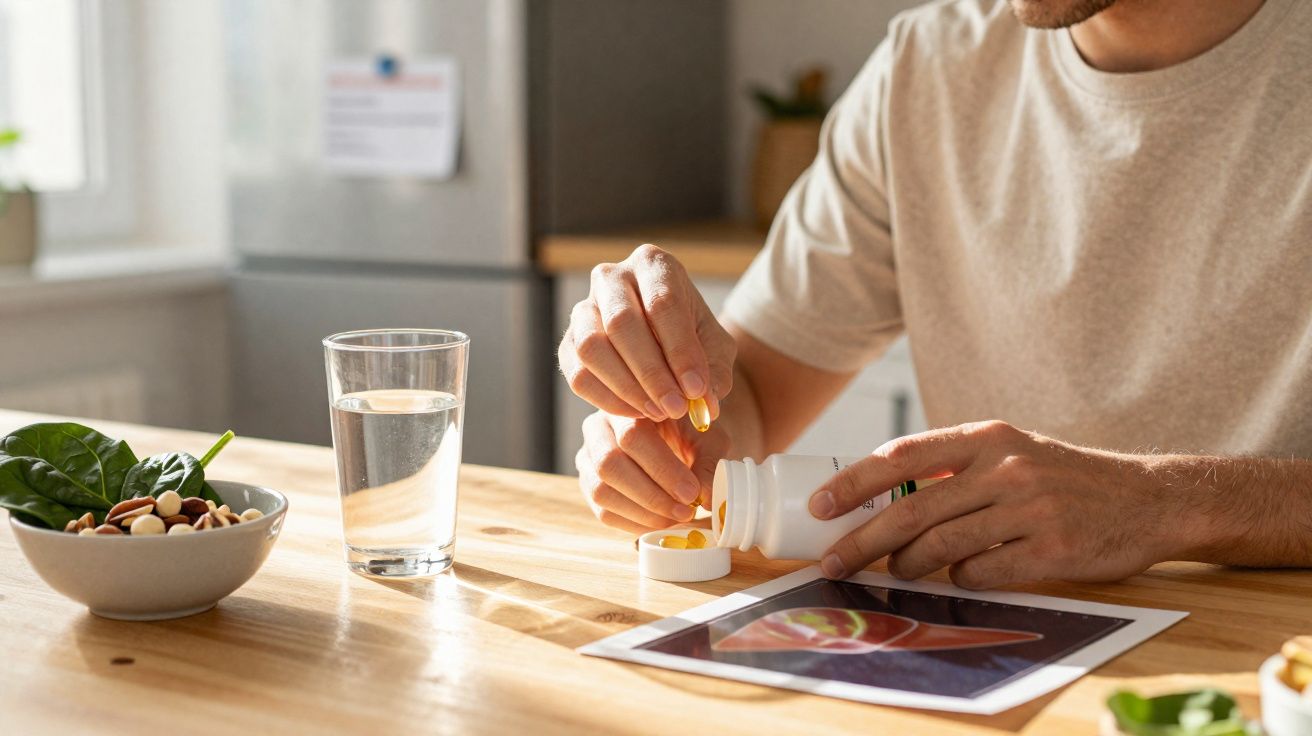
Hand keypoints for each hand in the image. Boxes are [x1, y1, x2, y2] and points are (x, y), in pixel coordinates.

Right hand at [558, 244, 735, 421]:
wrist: (665, 347)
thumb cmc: (694, 340)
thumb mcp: (715, 350)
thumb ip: (714, 373)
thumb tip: (704, 401)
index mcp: (653, 265)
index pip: (662, 303)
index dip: (680, 350)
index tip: (696, 390)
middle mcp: (612, 277)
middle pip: (622, 322)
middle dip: (651, 373)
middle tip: (676, 408)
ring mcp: (583, 308)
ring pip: (591, 347)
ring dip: (627, 387)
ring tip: (658, 412)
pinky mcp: (568, 342)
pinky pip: (578, 374)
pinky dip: (607, 400)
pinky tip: (636, 413)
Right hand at [576, 410, 730, 533]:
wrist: (674, 436)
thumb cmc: (690, 432)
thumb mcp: (707, 439)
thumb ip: (708, 464)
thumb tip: (706, 498)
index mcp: (626, 405)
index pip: (632, 436)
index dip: (662, 469)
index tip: (692, 492)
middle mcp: (597, 428)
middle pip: (609, 465)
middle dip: (651, 495)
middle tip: (686, 510)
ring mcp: (587, 458)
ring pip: (601, 491)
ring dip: (644, 513)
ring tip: (677, 517)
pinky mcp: (588, 485)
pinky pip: (604, 512)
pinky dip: (635, 523)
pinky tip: (662, 520)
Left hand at [809, 421, 1167, 588]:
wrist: (1148, 499)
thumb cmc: (1063, 477)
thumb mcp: (1010, 451)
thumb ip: (953, 467)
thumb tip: (878, 497)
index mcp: (987, 437)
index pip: (902, 457)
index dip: (854, 483)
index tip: (819, 505)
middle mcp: (1006, 468)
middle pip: (910, 511)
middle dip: (862, 540)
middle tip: (834, 562)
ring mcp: (1030, 510)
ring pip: (940, 547)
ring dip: (907, 566)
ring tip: (897, 571)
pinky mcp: (1051, 551)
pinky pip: (981, 574)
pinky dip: (961, 580)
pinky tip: (963, 576)